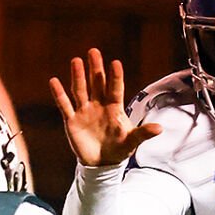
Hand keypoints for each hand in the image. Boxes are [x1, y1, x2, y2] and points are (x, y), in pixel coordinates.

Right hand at [49, 47, 162, 167]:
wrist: (101, 163)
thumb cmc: (119, 149)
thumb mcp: (132, 142)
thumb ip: (143, 133)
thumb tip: (160, 128)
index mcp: (114, 108)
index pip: (115, 89)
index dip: (115, 77)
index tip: (115, 63)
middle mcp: (99, 105)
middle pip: (97, 83)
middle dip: (95, 68)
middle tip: (94, 51)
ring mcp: (85, 111)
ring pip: (80, 90)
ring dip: (78, 76)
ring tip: (76, 61)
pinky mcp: (72, 120)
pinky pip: (64, 105)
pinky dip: (59, 94)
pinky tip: (54, 81)